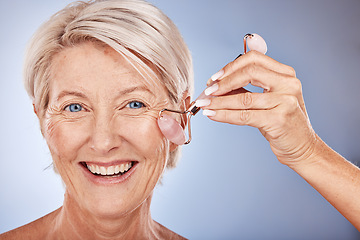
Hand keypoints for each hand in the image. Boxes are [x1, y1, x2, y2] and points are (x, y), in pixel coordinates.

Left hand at [201, 50, 317, 166]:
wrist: (302, 147)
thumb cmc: (281, 122)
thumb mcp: (267, 100)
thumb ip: (247, 88)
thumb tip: (217, 84)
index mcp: (286, 74)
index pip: (254, 59)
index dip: (231, 66)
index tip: (214, 78)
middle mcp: (288, 84)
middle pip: (249, 72)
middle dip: (223, 81)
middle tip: (208, 90)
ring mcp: (285, 101)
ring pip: (243, 97)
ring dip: (218, 101)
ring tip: (204, 104)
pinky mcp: (278, 119)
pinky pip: (244, 115)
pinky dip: (224, 114)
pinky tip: (212, 115)